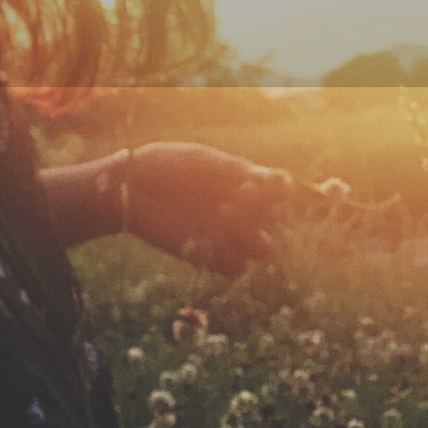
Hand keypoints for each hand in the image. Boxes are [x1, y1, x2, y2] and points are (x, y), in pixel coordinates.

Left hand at [122, 142, 307, 274]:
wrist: (129, 187)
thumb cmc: (164, 167)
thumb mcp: (203, 161)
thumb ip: (240, 171)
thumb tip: (281, 181)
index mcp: (245, 183)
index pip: (284, 193)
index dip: (298, 193)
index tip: (295, 186)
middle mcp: (242, 211)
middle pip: (280, 222)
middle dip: (267, 210)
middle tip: (243, 193)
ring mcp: (227, 235)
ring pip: (262, 247)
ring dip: (249, 232)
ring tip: (223, 213)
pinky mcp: (208, 256)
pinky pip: (236, 267)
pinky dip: (230, 254)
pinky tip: (210, 236)